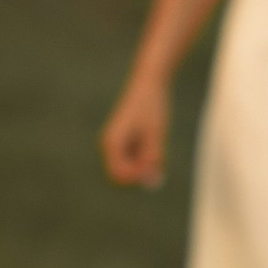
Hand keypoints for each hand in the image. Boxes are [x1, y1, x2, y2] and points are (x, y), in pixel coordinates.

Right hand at [100, 74, 169, 188]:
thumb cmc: (152, 107)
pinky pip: (134, 159)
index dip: (137, 176)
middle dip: (141, 171)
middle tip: (157, 152)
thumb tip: (151, 183)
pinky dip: (146, 156)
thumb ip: (152, 159)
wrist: (149, 84)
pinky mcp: (125, 141)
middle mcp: (110, 145)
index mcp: (111, 143)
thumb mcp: (156, 135)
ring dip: (145, 162)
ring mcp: (117, 144)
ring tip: (155, 141)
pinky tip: (153, 139)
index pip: (118, 176)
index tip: (153, 162)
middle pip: (124, 174)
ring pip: (131, 167)